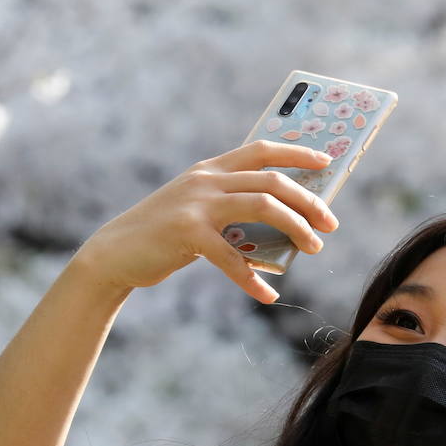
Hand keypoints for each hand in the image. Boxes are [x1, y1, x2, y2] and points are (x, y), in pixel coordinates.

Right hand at [73, 141, 338, 303]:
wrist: (115, 253)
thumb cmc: (165, 235)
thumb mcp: (198, 209)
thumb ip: (232, 206)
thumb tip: (284, 222)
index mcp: (211, 169)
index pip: (262, 149)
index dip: (297, 152)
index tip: (327, 161)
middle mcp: (206, 179)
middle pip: (272, 180)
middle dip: (308, 200)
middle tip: (330, 223)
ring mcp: (196, 204)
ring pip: (262, 206)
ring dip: (295, 228)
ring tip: (314, 248)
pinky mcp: (187, 233)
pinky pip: (232, 257)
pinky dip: (253, 279)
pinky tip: (268, 295)